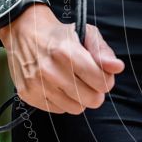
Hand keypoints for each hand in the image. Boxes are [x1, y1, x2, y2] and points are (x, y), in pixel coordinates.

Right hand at [0, 5, 125, 114]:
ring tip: (73, 83)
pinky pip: (58, 110)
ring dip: (79, 98)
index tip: (101, 73)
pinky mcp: (27, 94)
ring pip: (76, 108)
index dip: (106, 79)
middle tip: (88, 80)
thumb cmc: (60, 34)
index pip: (102, 82)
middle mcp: (50, 70)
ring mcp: (37, 84)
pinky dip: (62, 101)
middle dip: (95, 91)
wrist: (23, 31)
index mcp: (67, 52)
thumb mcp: (86, 33)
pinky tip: (58, 86)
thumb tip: (117, 67)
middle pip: (92, 99)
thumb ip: (103, 51)